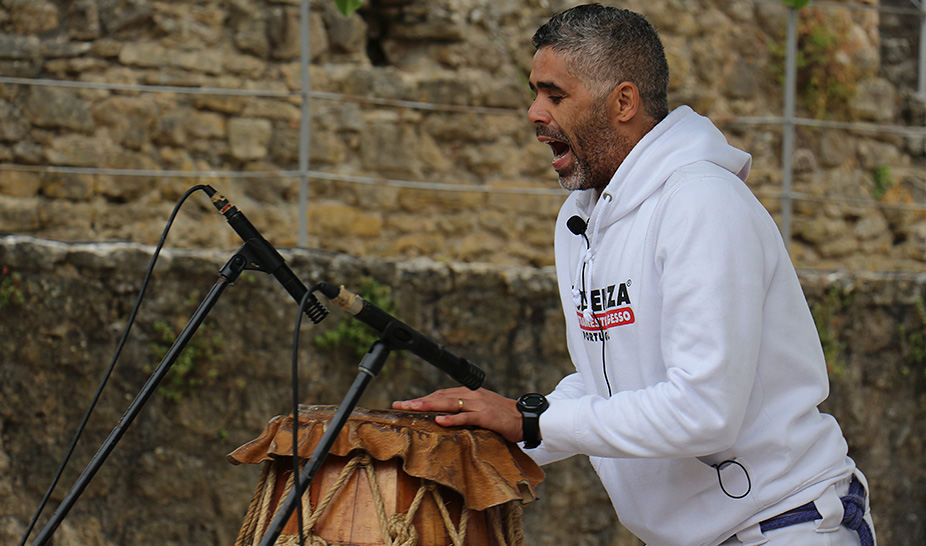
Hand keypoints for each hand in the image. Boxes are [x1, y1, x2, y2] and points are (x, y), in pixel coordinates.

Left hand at [393, 387, 522, 443]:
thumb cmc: (503, 417)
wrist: (526, 419)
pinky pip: (466, 417)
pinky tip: (439, 420)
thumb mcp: (481, 411)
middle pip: (440, 396)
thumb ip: (464, 412)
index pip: (441, 394)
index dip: (423, 398)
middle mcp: (472, 395)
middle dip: (419, 401)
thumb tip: (443, 419)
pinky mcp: (486, 416)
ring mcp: (479, 404)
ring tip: (412, 408)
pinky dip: (452, 418)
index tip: (406, 404)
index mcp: (469, 393)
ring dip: (429, 405)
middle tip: (400, 405)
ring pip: (450, 403)